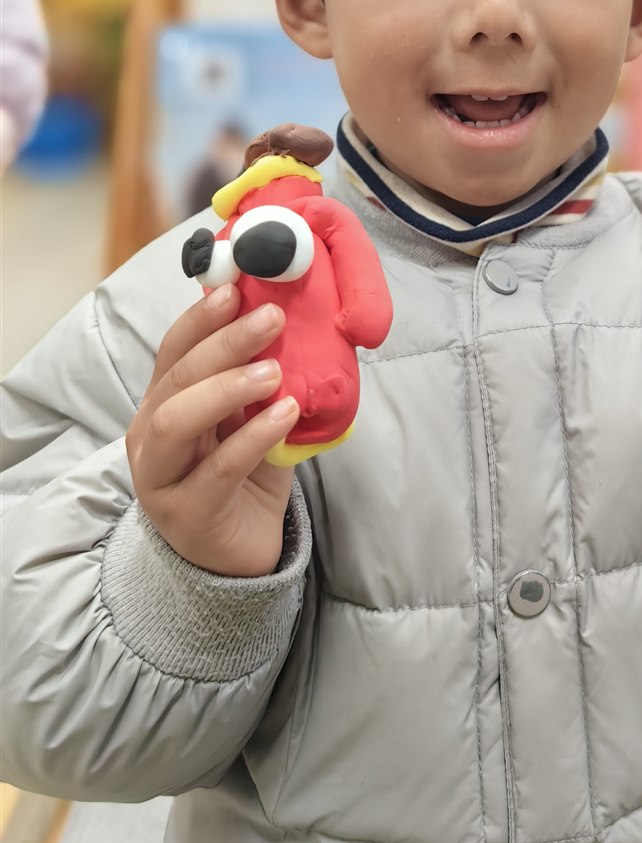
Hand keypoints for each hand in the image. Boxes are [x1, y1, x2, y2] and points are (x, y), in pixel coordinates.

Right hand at [126, 285, 299, 575]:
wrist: (239, 555)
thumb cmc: (245, 475)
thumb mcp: (249, 417)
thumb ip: (258, 376)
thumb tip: (289, 318)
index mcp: (164, 403)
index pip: (172, 350)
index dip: (200, 317)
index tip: (235, 287)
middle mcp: (151, 436)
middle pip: (175, 379)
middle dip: (223, 343)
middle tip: (271, 319)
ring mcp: (162, 477)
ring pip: (175, 422)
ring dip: (226, 388)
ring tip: (275, 372)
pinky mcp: (188, 514)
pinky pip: (215, 470)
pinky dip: (252, 437)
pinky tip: (285, 414)